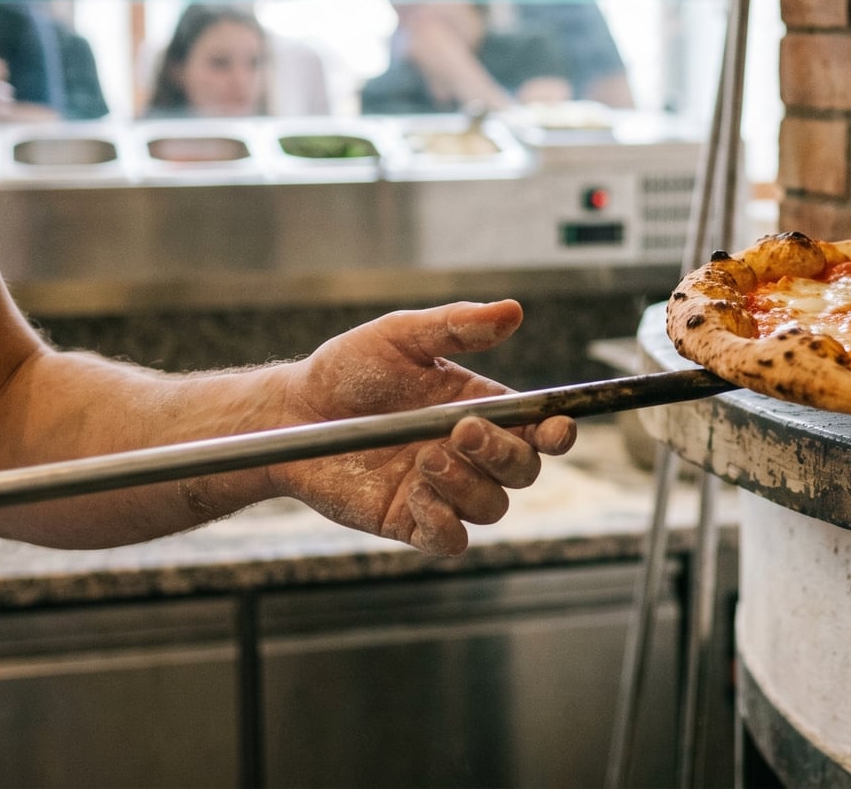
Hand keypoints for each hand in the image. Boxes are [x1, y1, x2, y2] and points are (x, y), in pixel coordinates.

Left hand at [264, 301, 576, 555]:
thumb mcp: (402, 337)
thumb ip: (456, 326)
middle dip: (503, 454)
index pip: (539, 429)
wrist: (292, 413)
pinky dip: (444, 524)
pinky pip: (450, 540)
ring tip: (424, 458)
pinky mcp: (412, 521)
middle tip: (461, 430)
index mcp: (481, 408)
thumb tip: (511, 311)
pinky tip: (417, 496)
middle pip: (523, 471)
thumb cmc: (349, 369)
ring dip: (468, 485)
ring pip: (491, 507)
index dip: (557, 433)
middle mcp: (470, 453)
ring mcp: (444, 490)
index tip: (556, 428)